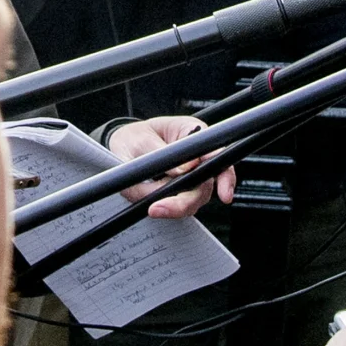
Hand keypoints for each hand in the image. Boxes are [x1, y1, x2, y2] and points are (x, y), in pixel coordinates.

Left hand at [103, 112, 233, 219]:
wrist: (120, 148)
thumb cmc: (134, 136)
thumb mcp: (142, 139)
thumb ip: (163, 153)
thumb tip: (185, 169)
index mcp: (194, 137)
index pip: (218, 157)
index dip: (226, 177)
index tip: (224, 195)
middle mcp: (197, 160)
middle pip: (206, 186)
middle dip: (186, 201)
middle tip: (160, 208)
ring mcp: (188, 180)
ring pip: (193, 201)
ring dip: (173, 208)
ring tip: (152, 208)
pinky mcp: (176, 195)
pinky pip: (177, 207)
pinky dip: (165, 209)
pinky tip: (150, 206)